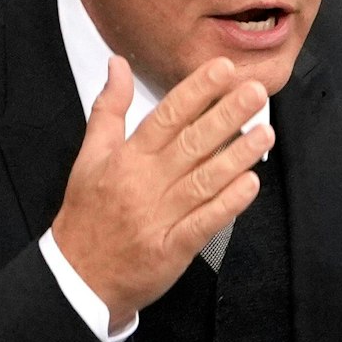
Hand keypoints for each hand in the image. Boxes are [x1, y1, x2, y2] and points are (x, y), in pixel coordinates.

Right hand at [51, 56, 272, 327]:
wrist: (77, 277)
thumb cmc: (88, 214)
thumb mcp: (89, 157)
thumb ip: (108, 109)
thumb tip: (117, 64)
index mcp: (126, 159)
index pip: (165, 116)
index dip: (195, 91)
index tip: (223, 69)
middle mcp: (144, 184)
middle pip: (190, 143)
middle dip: (226, 115)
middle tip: (257, 91)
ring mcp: (159, 217)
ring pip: (203, 181)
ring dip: (236, 155)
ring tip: (264, 133)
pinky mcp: (171, 249)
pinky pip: (203, 223)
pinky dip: (227, 204)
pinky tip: (250, 184)